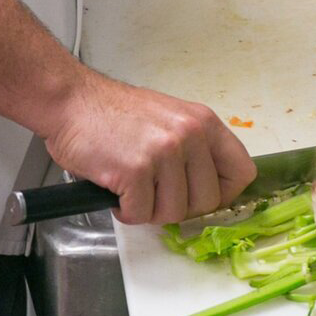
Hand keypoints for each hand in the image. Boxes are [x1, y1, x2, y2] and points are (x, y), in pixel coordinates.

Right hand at [42, 65, 256, 224]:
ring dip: (149, 210)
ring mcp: (164, 153)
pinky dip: (125, 211)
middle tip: (155, 194)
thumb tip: (211, 188)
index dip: (223, 194)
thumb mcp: (171, 118)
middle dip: (180, 207)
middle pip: (208, 201)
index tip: (202, 197)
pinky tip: (116, 191)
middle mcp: (190, 135)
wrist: (72, 101)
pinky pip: (141, 214)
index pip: (242, 172)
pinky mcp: (136, 170)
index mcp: (204, 123)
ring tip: (132, 189)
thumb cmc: (115, 113)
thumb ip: (195, 147)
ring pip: (174, 213)